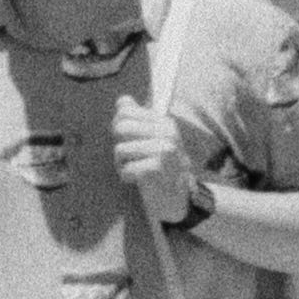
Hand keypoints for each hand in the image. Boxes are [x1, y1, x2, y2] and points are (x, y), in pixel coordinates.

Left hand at [110, 98, 199, 222]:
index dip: (119, 127)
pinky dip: (128, 177)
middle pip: (121, 127)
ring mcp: (164, 149)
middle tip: (134, 158)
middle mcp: (168, 132)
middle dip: (121, 146)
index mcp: (165, 122)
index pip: (125, 111)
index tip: (129, 140)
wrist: (179, 198)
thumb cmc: (162, 167)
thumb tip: (123, 99)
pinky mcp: (157, 168)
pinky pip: (125, 169)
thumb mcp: (152, 139)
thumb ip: (137, 118)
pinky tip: (141, 181)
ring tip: (139, 171)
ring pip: (120, 149)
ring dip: (123, 165)